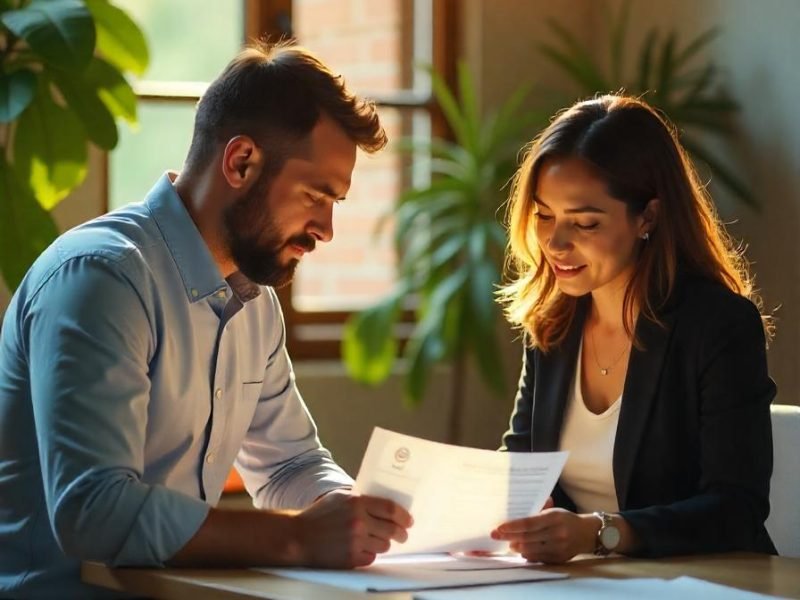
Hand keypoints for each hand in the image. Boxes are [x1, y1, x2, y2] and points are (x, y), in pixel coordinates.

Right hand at [294, 489, 412, 567]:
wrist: (299, 536)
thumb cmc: (319, 515)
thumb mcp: (340, 497)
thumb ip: (362, 499)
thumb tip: (385, 504)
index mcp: (357, 502)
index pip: (390, 509)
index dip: (404, 516)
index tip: (409, 521)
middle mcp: (359, 521)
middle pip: (392, 529)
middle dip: (401, 534)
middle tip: (403, 535)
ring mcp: (355, 541)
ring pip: (384, 545)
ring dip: (383, 544)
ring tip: (375, 540)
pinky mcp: (351, 558)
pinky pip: (371, 558)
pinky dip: (369, 554)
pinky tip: (360, 549)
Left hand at [490, 497, 596, 563]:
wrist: (587, 533)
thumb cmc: (566, 519)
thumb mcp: (554, 510)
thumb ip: (537, 509)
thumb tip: (516, 509)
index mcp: (554, 517)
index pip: (529, 523)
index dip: (512, 526)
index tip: (499, 527)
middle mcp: (557, 533)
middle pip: (527, 538)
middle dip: (509, 537)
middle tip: (497, 536)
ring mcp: (558, 548)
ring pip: (531, 550)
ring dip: (517, 547)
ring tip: (509, 543)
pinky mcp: (559, 559)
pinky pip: (538, 558)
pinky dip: (527, 554)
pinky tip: (521, 550)